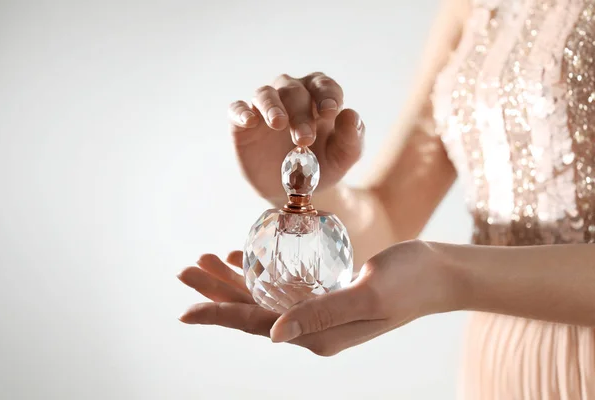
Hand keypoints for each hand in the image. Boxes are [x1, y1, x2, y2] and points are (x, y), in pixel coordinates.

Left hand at [178, 241, 462, 355]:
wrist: (438, 274)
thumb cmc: (409, 282)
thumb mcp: (367, 295)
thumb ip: (321, 314)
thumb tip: (273, 335)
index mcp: (319, 336)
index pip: (257, 325)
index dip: (219, 314)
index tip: (185, 310)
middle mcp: (313, 329)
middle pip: (253, 311)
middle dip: (217, 291)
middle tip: (187, 269)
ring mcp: (319, 312)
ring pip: (265, 297)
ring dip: (234, 279)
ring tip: (206, 259)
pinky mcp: (326, 294)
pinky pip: (284, 287)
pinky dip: (262, 271)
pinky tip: (245, 257)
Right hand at [229, 72, 364, 200]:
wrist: (296, 191)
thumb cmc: (322, 165)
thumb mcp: (343, 157)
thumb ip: (351, 138)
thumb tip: (351, 114)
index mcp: (318, 96)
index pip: (323, 85)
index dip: (327, 95)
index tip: (330, 111)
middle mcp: (290, 95)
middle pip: (294, 91)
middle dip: (301, 114)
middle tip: (305, 139)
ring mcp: (264, 108)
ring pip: (265, 94)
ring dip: (272, 106)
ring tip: (279, 123)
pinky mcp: (243, 124)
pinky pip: (237, 109)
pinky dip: (242, 112)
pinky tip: (249, 121)